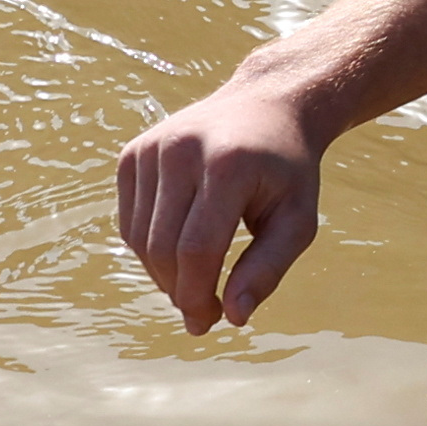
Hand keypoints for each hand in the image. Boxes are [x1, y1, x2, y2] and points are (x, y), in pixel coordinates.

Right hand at [114, 78, 333, 334]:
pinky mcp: (132, 153)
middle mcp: (181, 150)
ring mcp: (151, 147)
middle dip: (180, 291)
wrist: (268, 104)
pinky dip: (149, 248)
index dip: (198, 295)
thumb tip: (234, 317)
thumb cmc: (287, 170)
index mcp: (226, 164)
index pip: (197, 248)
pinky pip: (129, 221)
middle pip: (163, 247)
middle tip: (205, 311)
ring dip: (163, 274)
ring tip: (196, 280)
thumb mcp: (297, 219)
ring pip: (139, 239)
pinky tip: (180, 249)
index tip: (210, 322)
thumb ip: (268, 268)